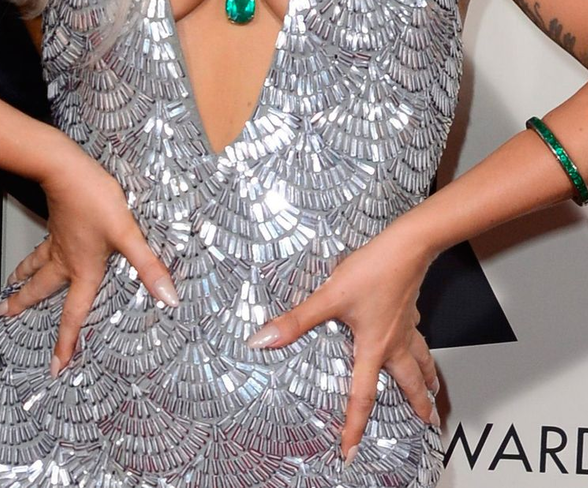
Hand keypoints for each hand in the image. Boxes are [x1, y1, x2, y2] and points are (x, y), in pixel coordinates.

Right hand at [0, 144, 178, 375]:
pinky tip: (39, 251)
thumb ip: (148, 266)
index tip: (54, 366)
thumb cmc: (94, 200)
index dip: (65, 342)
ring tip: (9, 287)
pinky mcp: (56, 222)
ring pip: (35, 265)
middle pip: (40, 289)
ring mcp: (58, 240)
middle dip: (22, 305)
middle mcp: (65, 260)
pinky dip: (34, 256)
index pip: (73, 314)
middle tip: (4, 316)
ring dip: (22, 279)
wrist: (64, 168)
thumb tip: (170, 298)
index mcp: (82, 270)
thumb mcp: (127, 234)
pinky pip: (42, 247)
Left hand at [247, 227, 438, 462]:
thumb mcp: (328, 296)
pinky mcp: (409, 308)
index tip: (351, 451)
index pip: (363, 396)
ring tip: (433, 390)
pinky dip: (422, 346)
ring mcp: (406, 326)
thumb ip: (297, 320)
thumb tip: (264, 339)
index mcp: (374, 347)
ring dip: (427, 378)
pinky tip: (417, 338)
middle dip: (418, 405)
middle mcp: (394, 342)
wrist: (406, 247)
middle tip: (428, 423)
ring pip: (422, 360)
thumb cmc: (371, 271)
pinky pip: (419, 336)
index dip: (354, 425)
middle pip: (410, 383)